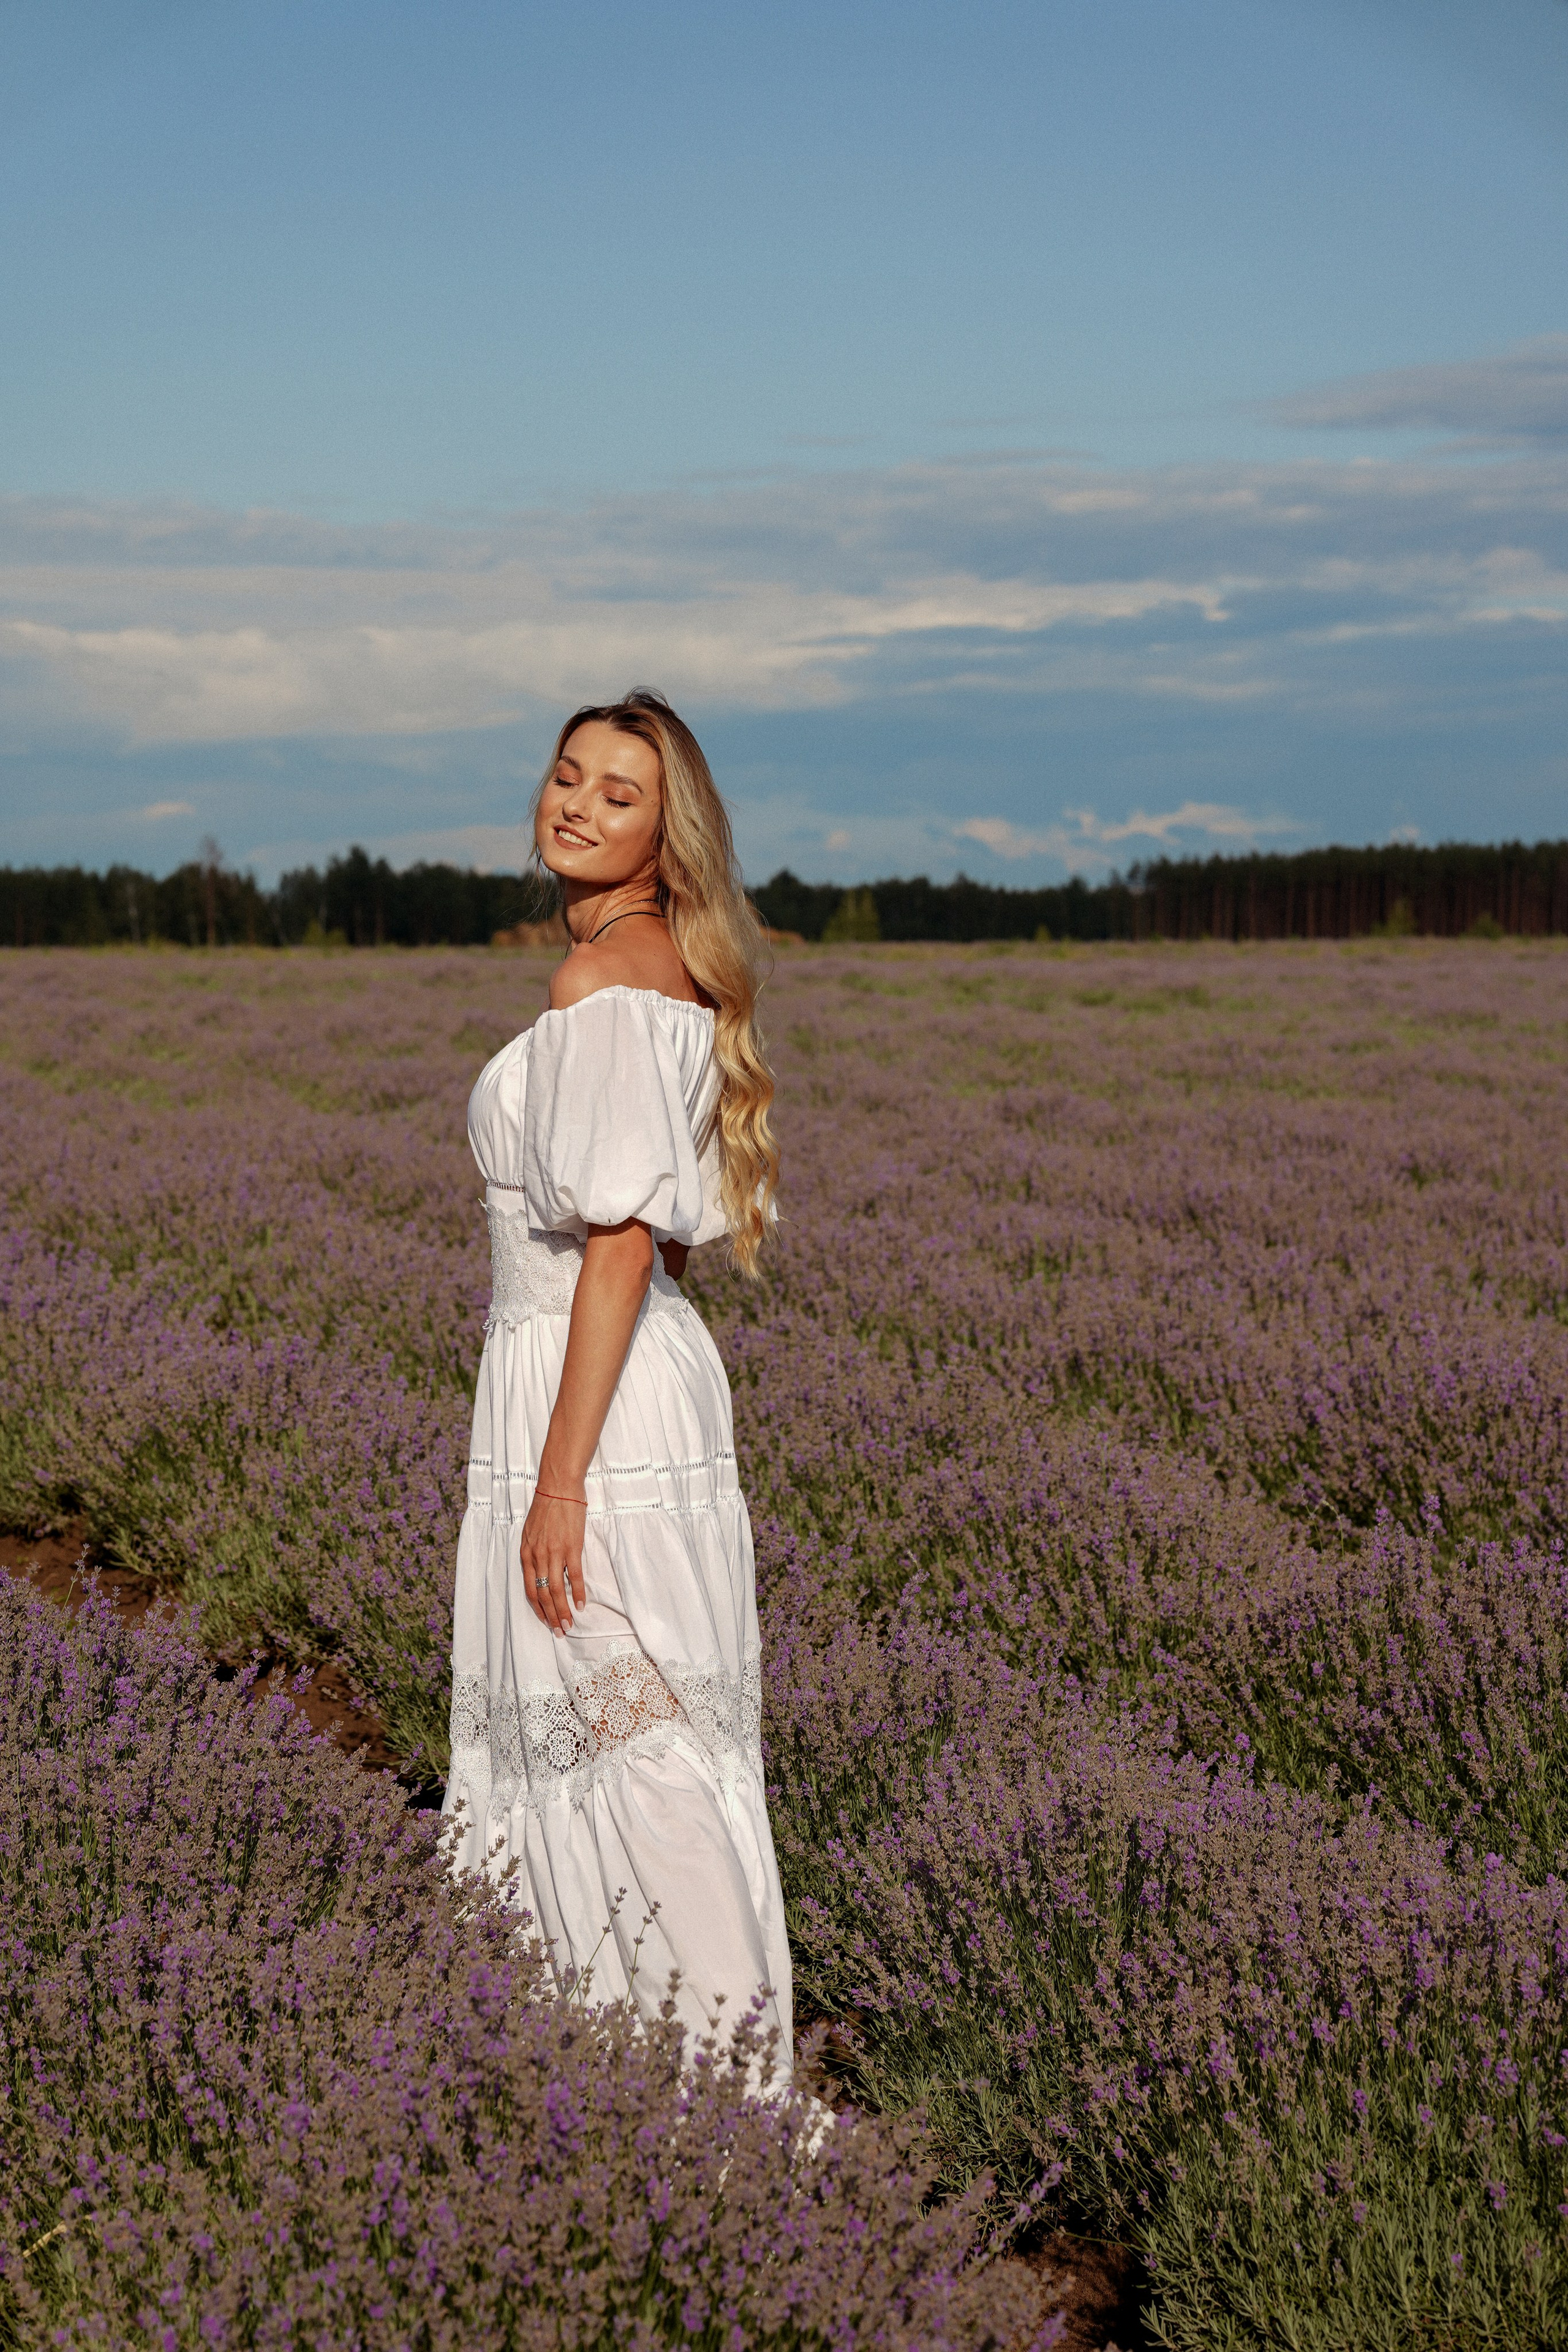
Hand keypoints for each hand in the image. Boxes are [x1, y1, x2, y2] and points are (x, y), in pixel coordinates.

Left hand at [520, 1484, 586, 1633]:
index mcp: (526, 1554)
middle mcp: (538, 1557)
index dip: (537, 1609)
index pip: (529, 1590)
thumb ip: (532, 1552)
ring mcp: (554, 1553)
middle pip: (543, 1594)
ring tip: (569, 1625)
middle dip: (551, 1616)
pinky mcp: (572, 1547)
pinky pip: (574, 1576)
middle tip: (559, 1631)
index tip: (545, 1621)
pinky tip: (580, 1605)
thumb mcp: (530, 1532)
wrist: (558, 1488)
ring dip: (563, 1611)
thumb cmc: (545, 1508)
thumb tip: (538, 1570)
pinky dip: (577, 1593)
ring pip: (557, 1590)